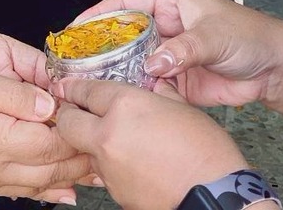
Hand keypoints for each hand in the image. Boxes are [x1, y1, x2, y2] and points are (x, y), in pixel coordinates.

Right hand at [0, 63, 89, 204]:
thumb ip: (15, 93)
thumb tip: (52, 105)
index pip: (50, 142)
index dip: (76, 133)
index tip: (95, 120)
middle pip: (49, 169)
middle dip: (81, 160)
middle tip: (109, 151)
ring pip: (37, 186)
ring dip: (68, 180)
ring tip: (97, 174)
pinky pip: (17, 193)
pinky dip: (44, 193)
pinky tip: (60, 194)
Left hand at [51, 77, 248, 209]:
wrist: (216, 197)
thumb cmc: (207, 152)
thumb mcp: (183, 108)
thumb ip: (160, 95)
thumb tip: (154, 89)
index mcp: (126, 107)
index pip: (86, 91)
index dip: (74, 87)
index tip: (67, 86)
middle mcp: (110, 136)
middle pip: (68, 122)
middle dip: (69, 114)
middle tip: (77, 110)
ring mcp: (110, 168)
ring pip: (86, 150)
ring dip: (93, 142)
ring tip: (118, 140)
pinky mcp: (116, 193)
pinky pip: (105, 173)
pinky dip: (113, 165)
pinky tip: (135, 163)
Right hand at [76, 0, 282, 109]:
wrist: (272, 68)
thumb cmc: (249, 36)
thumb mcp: (214, 36)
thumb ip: (184, 49)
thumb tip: (154, 62)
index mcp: (169, 2)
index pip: (125, 3)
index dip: (98, 14)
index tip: (75, 28)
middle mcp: (164, 26)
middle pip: (122, 34)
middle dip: (100, 47)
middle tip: (75, 64)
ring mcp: (167, 54)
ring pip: (131, 62)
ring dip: (114, 73)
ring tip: (88, 86)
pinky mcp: (174, 80)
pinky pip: (147, 85)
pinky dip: (134, 93)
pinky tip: (120, 102)